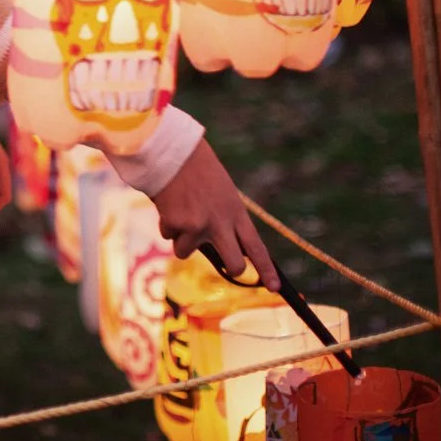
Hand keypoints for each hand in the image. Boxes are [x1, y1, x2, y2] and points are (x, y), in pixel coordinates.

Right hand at [151, 140, 280, 291]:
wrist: (170, 153)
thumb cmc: (197, 170)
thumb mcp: (221, 194)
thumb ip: (224, 220)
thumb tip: (217, 250)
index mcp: (236, 212)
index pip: (256, 247)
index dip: (267, 270)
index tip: (275, 288)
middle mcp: (221, 224)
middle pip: (234, 265)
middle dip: (230, 267)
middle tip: (222, 258)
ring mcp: (199, 226)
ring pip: (187, 252)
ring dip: (181, 238)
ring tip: (180, 212)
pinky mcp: (176, 225)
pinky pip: (168, 235)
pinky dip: (166, 223)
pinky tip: (167, 203)